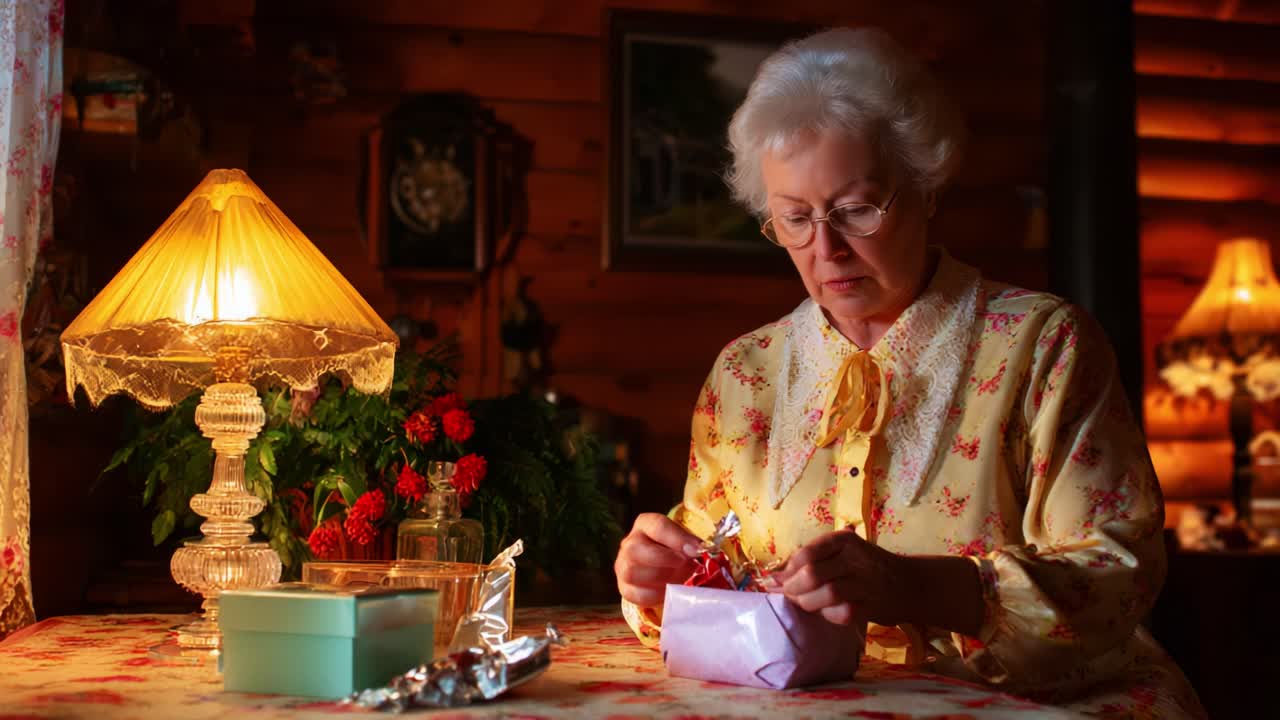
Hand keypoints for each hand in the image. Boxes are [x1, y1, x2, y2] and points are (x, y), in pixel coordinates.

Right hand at [615, 513, 702, 605]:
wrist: (661, 566)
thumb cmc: (676, 550)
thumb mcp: (683, 540)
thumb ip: (691, 543)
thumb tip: (700, 550)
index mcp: (645, 524)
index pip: (657, 526)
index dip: (677, 538)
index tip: (696, 550)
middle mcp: (629, 543)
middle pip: (635, 550)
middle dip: (665, 560)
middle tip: (688, 566)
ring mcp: (623, 566)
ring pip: (633, 573)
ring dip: (662, 579)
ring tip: (683, 579)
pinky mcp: (625, 589)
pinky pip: (637, 595)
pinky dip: (658, 595)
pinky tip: (672, 591)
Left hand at [770, 526, 907, 625]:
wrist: (908, 583)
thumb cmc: (862, 567)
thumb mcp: (839, 553)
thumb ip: (809, 562)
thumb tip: (771, 580)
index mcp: (843, 540)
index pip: (806, 554)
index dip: (786, 571)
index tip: (775, 583)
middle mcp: (856, 557)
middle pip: (813, 574)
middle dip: (793, 589)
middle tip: (788, 597)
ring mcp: (867, 581)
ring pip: (827, 594)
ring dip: (808, 604)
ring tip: (804, 605)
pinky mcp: (873, 604)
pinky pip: (844, 614)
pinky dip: (829, 616)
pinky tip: (827, 613)